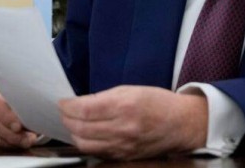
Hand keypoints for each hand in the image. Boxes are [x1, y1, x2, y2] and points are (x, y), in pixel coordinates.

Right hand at [0, 80, 39, 149]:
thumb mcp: (22, 91)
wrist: (5, 99)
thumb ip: (28, 101)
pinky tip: (13, 145)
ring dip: (9, 142)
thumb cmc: (17, 95)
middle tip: (28, 139)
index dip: (7, 117)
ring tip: (25, 142)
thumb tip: (41, 114)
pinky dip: (1, 147)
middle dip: (11, 134)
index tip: (20, 126)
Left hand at [58, 85, 207, 159]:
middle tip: (64, 112)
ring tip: (73, 124)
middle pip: (80, 128)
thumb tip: (81, 103)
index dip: (68, 106)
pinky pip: (96, 151)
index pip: (84, 109)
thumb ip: (106, 97)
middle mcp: (122, 128)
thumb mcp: (133, 90)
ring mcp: (122, 145)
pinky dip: (86, 142)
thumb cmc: (159, 102)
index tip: (62, 102)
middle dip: (67, 118)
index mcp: (125, 106)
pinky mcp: (123, 156)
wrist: (181, 124)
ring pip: (84, 143)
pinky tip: (86, 134)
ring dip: (73, 132)